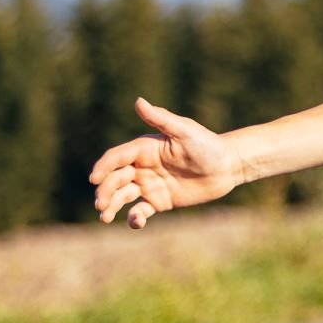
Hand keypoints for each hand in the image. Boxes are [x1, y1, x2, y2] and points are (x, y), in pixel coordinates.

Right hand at [89, 98, 243, 228]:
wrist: (228, 167)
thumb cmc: (207, 145)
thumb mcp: (185, 131)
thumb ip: (161, 119)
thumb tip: (138, 101)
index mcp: (144, 148)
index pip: (117, 157)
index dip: (103, 167)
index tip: (94, 179)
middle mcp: (142, 166)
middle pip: (115, 179)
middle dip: (105, 191)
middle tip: (100, 205)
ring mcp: (149, 184)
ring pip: (122, 196)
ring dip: (111, 206)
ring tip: (105, 218)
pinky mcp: (159, 201)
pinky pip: (140, 211)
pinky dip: (134, 218)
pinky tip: (136, 222)